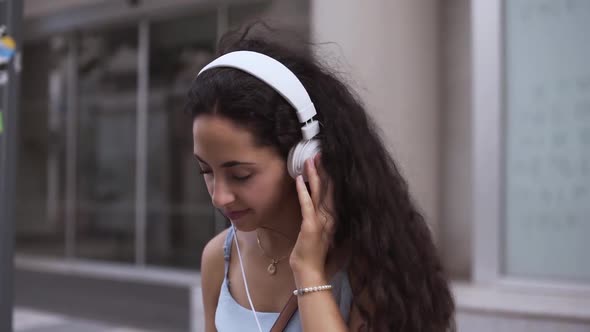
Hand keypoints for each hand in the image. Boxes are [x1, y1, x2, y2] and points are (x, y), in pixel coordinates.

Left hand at [290, 154, 334, 283]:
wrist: (311, 272)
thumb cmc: (313, 255)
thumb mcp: (319, 234)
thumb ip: (321, 220)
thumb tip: (318, 207)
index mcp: (332, 218)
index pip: (332, 192)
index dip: (329, 176)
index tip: (326, 161)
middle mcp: (330, 217)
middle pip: (328, 188)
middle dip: (323, 170)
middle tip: (319, 153)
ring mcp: (321, 221)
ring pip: (318, 193)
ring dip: (314, 175)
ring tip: (310, 160)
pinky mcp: (311, 226)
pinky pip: (307, 205)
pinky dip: (303, 191)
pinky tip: (299, 179)